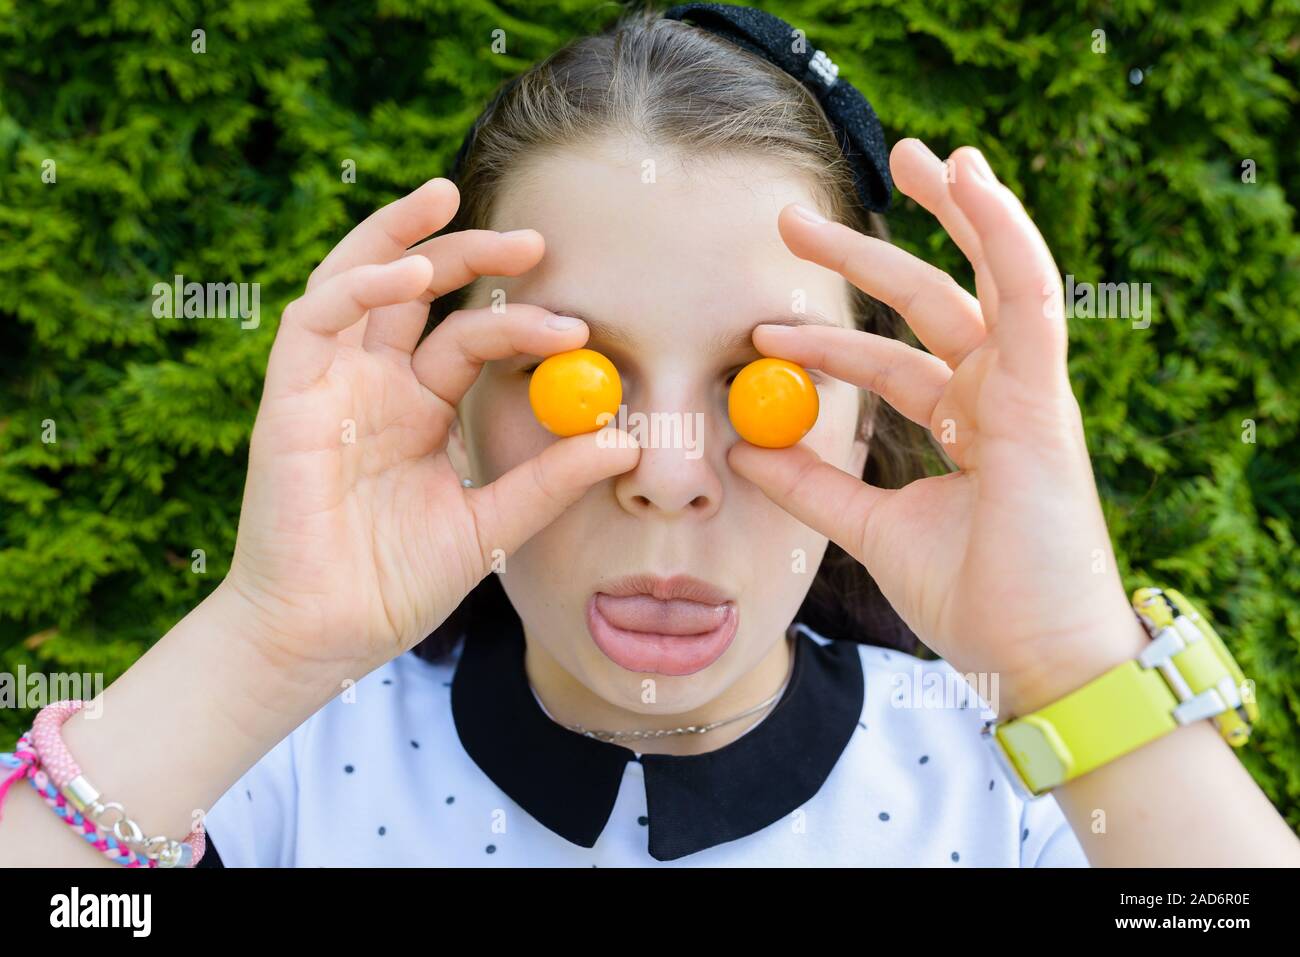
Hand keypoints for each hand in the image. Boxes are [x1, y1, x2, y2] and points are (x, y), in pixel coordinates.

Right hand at [222, 178, 637, 679]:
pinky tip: (411, 274)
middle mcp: (373, 385)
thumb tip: (627, 441)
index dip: (520, 321)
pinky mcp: (290, 397)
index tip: (578, 326)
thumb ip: (550, 481)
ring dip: (400, 235)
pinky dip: (358, 285)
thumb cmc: (398, 584)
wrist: (328, 637)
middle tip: (534, 240)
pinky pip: (315, 319)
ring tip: (449, 198)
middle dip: (470, 252)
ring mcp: (330, 385)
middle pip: (417, 290)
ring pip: (356, 280)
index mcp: (418, 409)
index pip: (468, 337)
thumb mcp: (493, 525)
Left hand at [728, 140, 1147, 715]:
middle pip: (927, 304)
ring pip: (983, 278)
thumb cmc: (973, 599)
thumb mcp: (872, 530)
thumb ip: (814, 486)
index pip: (890, 360)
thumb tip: (744, 451)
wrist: (1030, 656)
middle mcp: (996, 396)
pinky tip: (969, 175)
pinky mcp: (1043, 393)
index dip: (825, 340)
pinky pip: (1027, 293)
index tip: (759, 331)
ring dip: (952, 211)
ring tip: (909, 152)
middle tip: (793, 220)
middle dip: (864, 257)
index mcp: (965, 424)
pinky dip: (1003, 230)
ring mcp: (1025, 389)